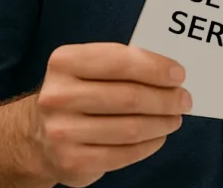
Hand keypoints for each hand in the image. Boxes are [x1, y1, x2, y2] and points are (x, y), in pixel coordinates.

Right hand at [28, 44, 190, 186]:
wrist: (38, 136)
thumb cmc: (79, 92)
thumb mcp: (91, 67)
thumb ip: (125, 64)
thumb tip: (171, 74)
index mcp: (65, 62)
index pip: (120, 61)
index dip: (156, 68)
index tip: (179, 75)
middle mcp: (58, 96)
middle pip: (130, 97)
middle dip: (166, 99)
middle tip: (184, 100)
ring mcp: (62, 131)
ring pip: (131, 128)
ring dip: (162, 123)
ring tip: (174, 118)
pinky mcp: (72, 161)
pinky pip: (124, 153)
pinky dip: (149, 144)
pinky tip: (158, 136)